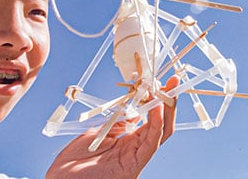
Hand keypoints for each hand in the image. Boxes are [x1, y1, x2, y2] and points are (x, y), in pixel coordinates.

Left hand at [47, 87, 177, 178]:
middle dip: (168, 102)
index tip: (161, 82)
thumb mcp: (98, 133)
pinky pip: (150, 143)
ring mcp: (136, 158)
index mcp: (127, 143)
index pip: (150, 119)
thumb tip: (136, 111)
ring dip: (166, 109)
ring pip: (160, 132)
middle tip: (174, 81)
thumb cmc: (74, 162)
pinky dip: (156, 124)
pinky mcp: (134, 165)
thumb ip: (118, 124)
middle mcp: (136, 150)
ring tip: (167, 90)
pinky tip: (158, 109)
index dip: (158, 100)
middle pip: (161, 124)